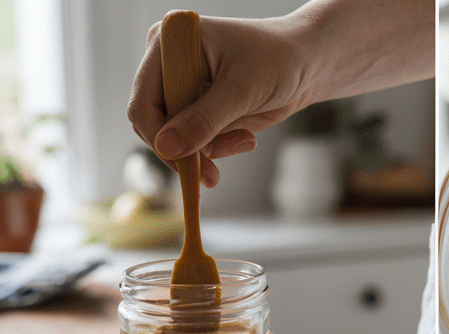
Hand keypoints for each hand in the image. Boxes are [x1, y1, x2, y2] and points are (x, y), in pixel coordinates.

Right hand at [128, 0, 434, 186]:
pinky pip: (198, 142)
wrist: (305, 64)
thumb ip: (204, 120)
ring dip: (210, 151)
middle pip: (157, 125)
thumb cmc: (276, 61)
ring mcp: (185, 88)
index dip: (160, 137)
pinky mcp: (201, 109)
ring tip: (245, 140)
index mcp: (169, 45)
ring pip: (180, 139)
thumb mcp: (241, 90)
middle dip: (187, 151)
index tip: (184, 164)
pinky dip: (220, 148)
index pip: (144, 102)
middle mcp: (169, 65)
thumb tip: (168, 148)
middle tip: (212, 174)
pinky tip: (246, 137)